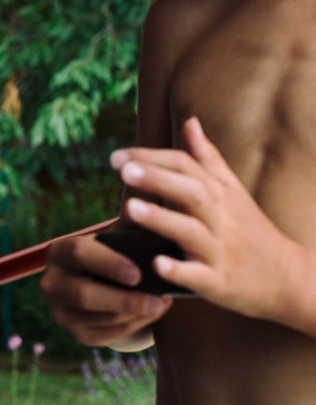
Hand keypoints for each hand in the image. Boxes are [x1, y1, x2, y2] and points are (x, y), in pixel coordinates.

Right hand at [39, 233, 170, 347]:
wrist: (111, 286)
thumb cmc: (120, 255)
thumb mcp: (121, 238)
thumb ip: (133, 222)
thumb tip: (152, 202)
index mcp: (59, 252)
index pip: (77, 254)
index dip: (107, 264)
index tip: (138, 273)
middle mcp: (51, 282)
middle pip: (83, 294)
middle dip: (124, 299)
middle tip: (158, 300)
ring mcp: (60, 311)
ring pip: (98, 318)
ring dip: (135, 313)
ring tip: (163, 303)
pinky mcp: (76, 334)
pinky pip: (106, 334)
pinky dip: (133, 326)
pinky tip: (152, 314)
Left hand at [111, 116, 309, 325]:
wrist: (288, 278)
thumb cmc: (251, 230)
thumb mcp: (233, 190)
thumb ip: (208, 158)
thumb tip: (190, 122)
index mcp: (220, 194)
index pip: (186, 166)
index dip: (152, 158)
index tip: (117, 157)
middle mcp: (221, 219)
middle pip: (191, 192)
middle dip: (157, 179)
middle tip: (124, 169)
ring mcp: (220, 251)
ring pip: (191, 232)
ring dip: (161, 219)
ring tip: (131, 208)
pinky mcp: (219, 282)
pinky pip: (198, 275)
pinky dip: (179, 270)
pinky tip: (157, 263)